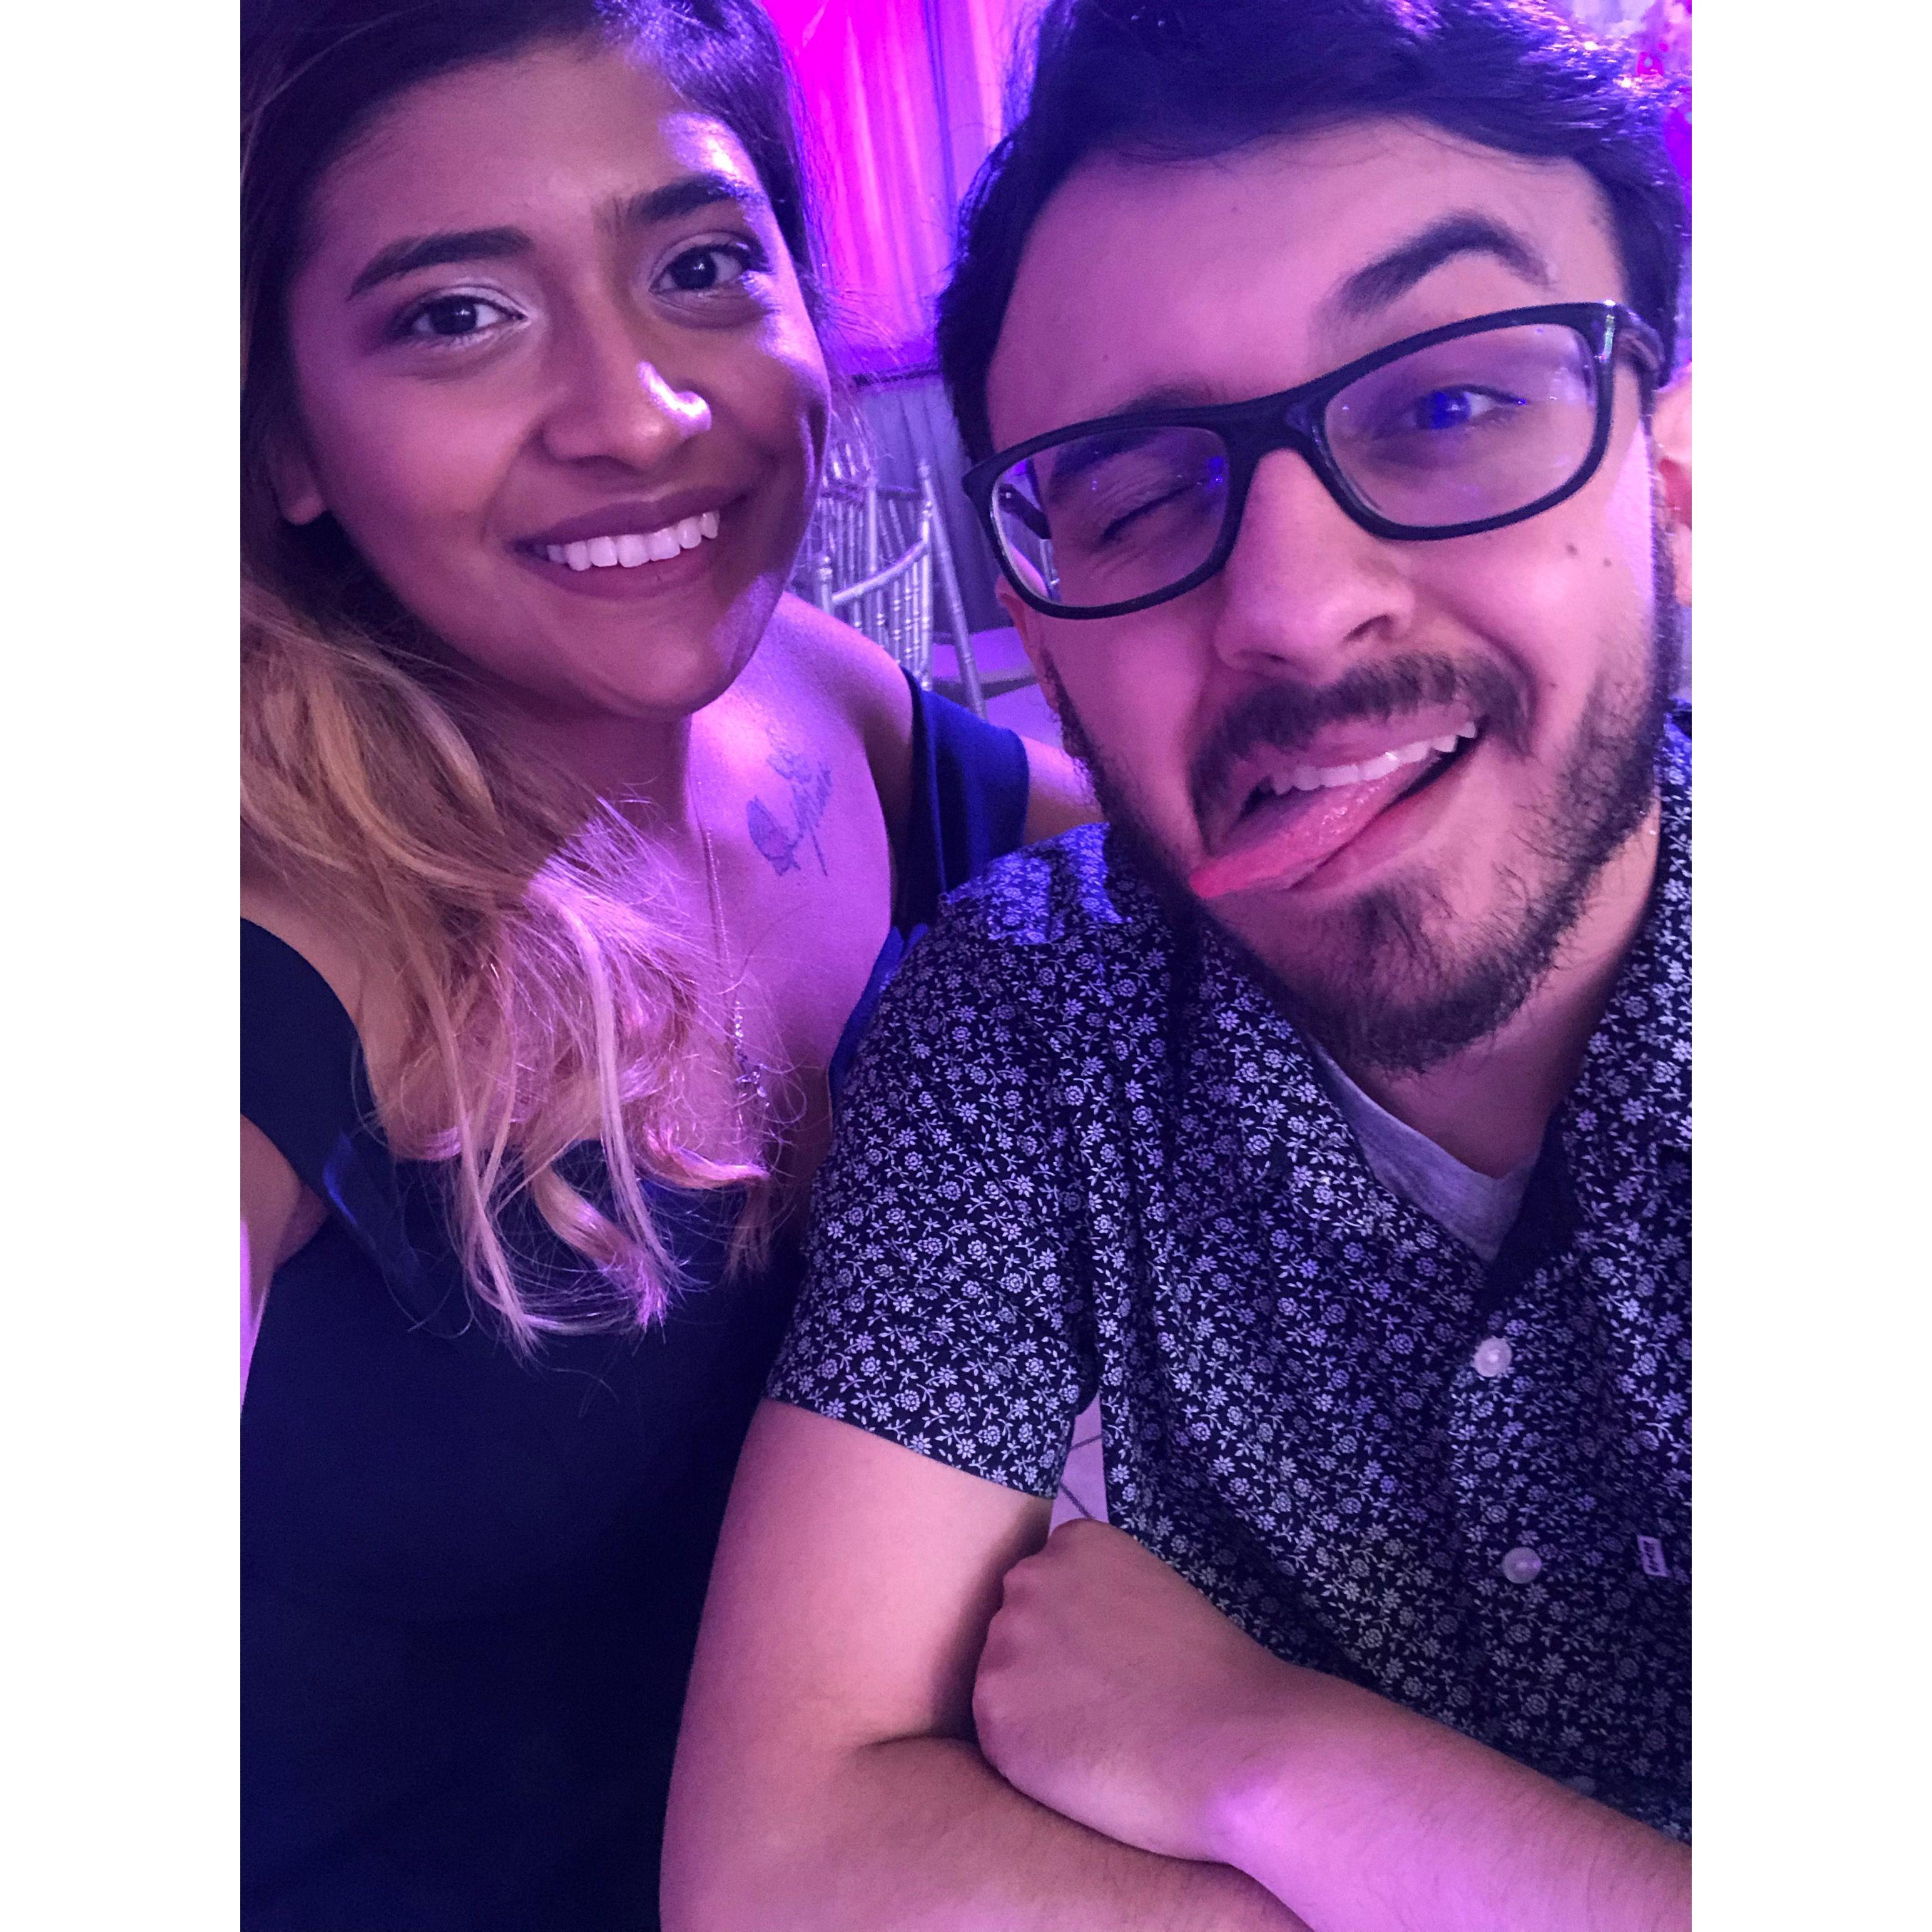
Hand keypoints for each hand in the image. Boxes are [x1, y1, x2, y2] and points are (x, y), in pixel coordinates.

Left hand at [970, 1518, 1355, 1865]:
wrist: (1234, 1744)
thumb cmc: (1215, 1676)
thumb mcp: (1154, 1594)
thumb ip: (1100, 1596)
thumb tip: (1074, 1631)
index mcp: (1074, 1542)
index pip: (1050, 1584)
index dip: (1080, 1632)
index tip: (1117, 1659)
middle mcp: (1027, 1581)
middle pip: (1019, 1626)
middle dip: (1049, 1663)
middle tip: (1107, 1702)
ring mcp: (1004, 1645)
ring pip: (1004, 1680)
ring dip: (1036, 1707)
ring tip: (1099, 1734)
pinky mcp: (993, 1714)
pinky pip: (1000, 1735)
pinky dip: (1031, 1756)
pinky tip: (1083, 1764)